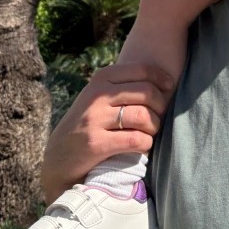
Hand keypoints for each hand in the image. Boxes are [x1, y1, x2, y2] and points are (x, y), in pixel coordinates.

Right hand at [41, 63, 173, 202]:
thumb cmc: (88, 124)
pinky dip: (146, 144)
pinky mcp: (96, 144)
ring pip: (144, 116)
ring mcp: (95, 119)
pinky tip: (142, 146)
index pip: (141, 70)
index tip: (170, 88)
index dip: (162, 78)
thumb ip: (123, 86)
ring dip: (154, 127)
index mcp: (101, 78)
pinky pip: (136, 139)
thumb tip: (164, 78)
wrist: (58, 157)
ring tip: (150, 133)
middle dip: (161, 106)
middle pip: (147, 92)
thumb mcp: (99, 97)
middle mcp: (97, 95)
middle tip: (159, 117)